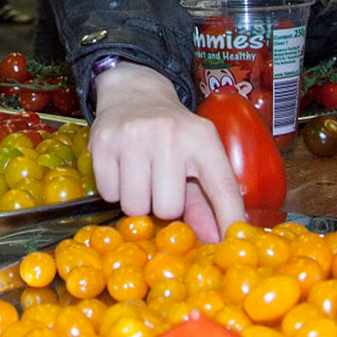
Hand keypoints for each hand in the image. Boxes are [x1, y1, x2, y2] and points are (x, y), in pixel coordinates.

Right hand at [89, 61, 244, 236]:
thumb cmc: (171, 135)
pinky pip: (109, 194)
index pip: (222, 187)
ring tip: (142, 177)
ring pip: (135, 206)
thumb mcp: (196, 157)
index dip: (229, 218)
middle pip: (168, 208)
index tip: (233, 243)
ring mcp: (133, 136)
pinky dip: (115, 190)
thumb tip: (215, 242)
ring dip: (138, 201)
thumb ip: (208, 201)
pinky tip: (122, 169)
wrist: (133, 93)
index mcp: (202, 139)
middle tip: (161, 185)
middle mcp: (169, 134)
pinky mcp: (102, 142)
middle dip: (164, 206)